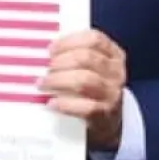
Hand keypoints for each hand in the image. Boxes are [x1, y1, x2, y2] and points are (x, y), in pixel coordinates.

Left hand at [40, 29, 125, 149]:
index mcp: (113, 56)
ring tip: (42, 84)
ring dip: (58, 80)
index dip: (69, 42)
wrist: (106, 120)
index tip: (51, 48)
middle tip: (44, 69)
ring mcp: (112, 94)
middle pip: (86, 58)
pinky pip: (85, 107)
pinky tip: (51, 103)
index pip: (94, 39)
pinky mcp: (104, 114)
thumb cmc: (91, 89)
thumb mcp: (90, 68)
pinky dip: (64, 104)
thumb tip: (43, 50)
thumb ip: (73, 55)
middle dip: (59, 62)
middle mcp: (116, 73)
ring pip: (84, 80)